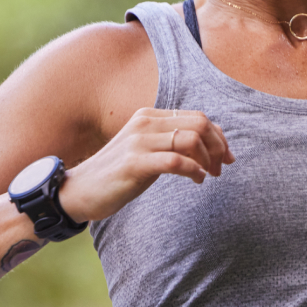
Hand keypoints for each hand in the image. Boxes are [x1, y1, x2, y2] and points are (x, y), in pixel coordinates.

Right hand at [58, 108, 234, 222]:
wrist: (79, 190)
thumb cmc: (118, 173)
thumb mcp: (148, 149)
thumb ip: (173, 141)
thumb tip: (213, 139)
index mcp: (150, 116)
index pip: (198, 117)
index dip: (219, 137)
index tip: (228, 157)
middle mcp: (145, 122)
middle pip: (199, 124)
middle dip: (218, 147)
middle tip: (221, 169)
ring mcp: (139, 141)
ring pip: (190, 140)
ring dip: (208, 160)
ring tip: (207, 176)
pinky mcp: (134, 163)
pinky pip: (175, 161)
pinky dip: (193, 170)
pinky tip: (197, 180)